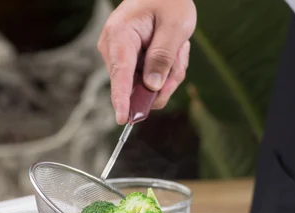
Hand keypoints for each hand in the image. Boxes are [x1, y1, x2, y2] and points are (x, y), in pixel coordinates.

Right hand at [98, 0, 196, 123]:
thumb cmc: (169, 1)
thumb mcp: (174, 27)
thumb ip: (163, 57)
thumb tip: (151, 87)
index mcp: (120, 35)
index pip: (120, 73)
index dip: (122, 99)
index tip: (123, 119)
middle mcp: (114, 48)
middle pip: (139, 86)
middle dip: (166, 79)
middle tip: (180, 55)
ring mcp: (122, 58)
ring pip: (149, 87)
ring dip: (170, 73)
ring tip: (178, 48)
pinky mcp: (131, 64)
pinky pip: (152, 80)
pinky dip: (168, 71)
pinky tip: (174, 51)